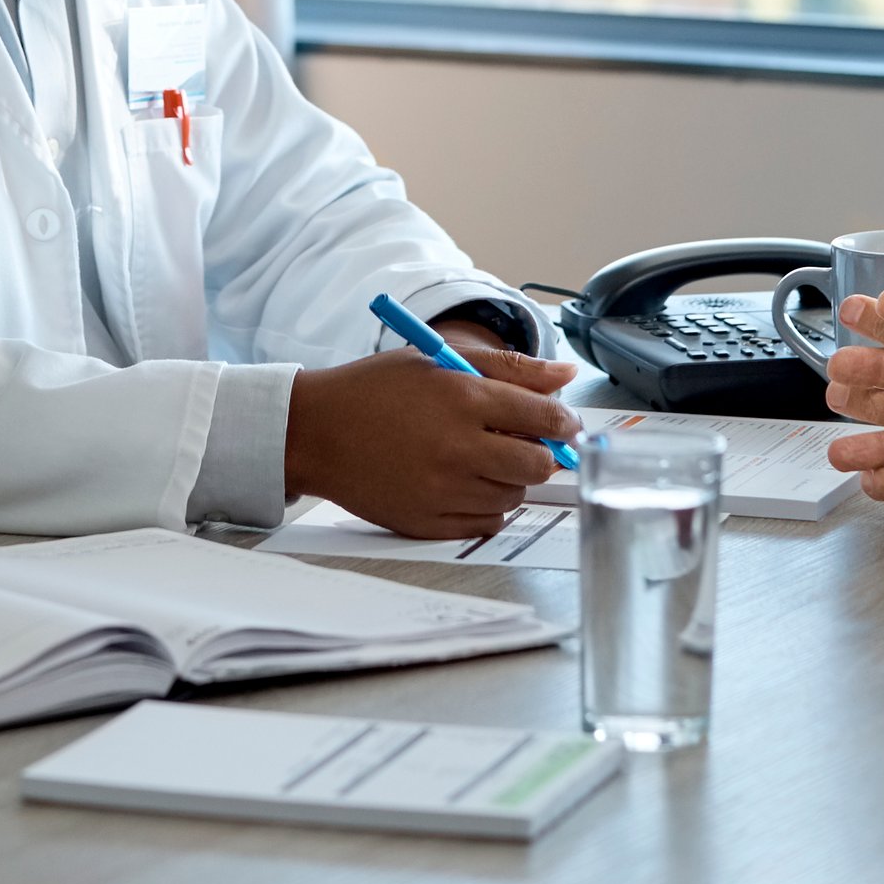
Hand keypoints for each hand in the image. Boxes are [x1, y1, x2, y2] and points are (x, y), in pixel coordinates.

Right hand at [285, 337, 578, 538]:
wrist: (317, 433)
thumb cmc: (376, 390)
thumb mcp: (439, 360)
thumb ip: (509, 368)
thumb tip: (567, 374)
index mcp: (462, 399)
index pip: (545, 417)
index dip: (564, 421)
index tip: (564, 423)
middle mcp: (456, 448)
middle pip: (537, 464)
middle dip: (541, 452)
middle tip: (524, 441)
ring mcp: (442, 491)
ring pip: (513, 495)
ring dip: (511, 477)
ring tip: (481, 456)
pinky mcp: (428, 523)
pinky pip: (486, 523)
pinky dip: (487, 505)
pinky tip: (465, 481)